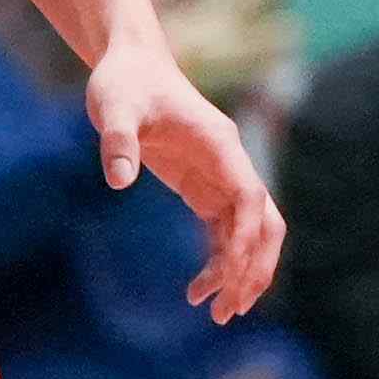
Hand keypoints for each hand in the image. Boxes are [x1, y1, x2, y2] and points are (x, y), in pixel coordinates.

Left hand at [86, 31, 285, 316]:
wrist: (129, 66)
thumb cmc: (124, 82)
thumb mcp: (112, 107)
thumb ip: (117, 140)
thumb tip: (118, 179)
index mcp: (219, 144)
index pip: (249, 196)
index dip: (245, 237)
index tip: (228, 273)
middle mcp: (230, 163)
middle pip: (265, 222)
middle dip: (254, 267)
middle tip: (229, 310)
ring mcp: (221, 177)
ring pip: (250, 233)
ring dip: (241, 272)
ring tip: (216, 312)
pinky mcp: (204, 189)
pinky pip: (224, 233)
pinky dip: (219, 262)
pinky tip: (199, 291)